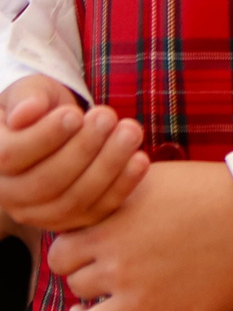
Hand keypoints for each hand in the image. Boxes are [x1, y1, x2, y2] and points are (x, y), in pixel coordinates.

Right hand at [0, 75, 146, 232]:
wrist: (57, 128)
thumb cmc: (40, 106)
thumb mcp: (30, 91)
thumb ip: (27, 97)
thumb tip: (26, 113)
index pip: (10, 156)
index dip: (44, 137)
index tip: (74, 114)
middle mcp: (8, 193)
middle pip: (44, 183)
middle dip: (83, 149)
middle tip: (109, 117)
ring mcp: (38, 212)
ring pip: (72, 201)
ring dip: (107, 166)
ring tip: (130, 131)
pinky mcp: (72, 219)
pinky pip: (97, 211)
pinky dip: (122, 186)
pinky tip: (141, 159)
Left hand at [50, 159, 232, 310]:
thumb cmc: (212, 187)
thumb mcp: (150, 176)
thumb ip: (113, 192)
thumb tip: (91, 201)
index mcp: (109, 230)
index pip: (58, 255)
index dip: (71, 255)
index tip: (88, 253)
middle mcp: (119, 267)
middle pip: (74, 287)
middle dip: (86, 281)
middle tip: (105, 274)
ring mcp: (146, 300)